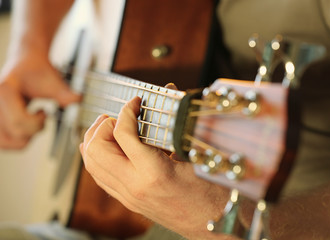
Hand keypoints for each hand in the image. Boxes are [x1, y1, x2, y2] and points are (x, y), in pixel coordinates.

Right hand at [0, 49, 79, 148]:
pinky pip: (2, 142)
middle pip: (14, 134)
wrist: (27, 63)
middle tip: (41, 117)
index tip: (45, 111)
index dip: (37, 123)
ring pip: (5, 143)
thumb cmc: (38, 71)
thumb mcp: (52, 81)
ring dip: (24, 138)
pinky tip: (24, 126)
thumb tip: (77, 99)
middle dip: (34, 130)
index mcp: (4, 91)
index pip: (19, 122)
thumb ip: (64, 93)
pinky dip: (16, 140)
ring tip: (31, 123)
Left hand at [80, 97, 236, 239]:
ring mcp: (128, 196)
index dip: (127, 111)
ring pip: (92, 165)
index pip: (123, 134)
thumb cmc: (210, 191)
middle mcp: (135, 186)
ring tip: (109, 127)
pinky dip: (97, 157)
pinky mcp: (128, 200)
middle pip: (97, 150)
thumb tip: (170, 90)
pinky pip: (99, 177)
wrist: (213, 223)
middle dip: (102, 126)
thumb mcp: (196, 154)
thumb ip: (178, 122)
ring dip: (95, 141)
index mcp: (154, 172)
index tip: (135, 102)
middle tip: (118, 116)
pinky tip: (107, 147)